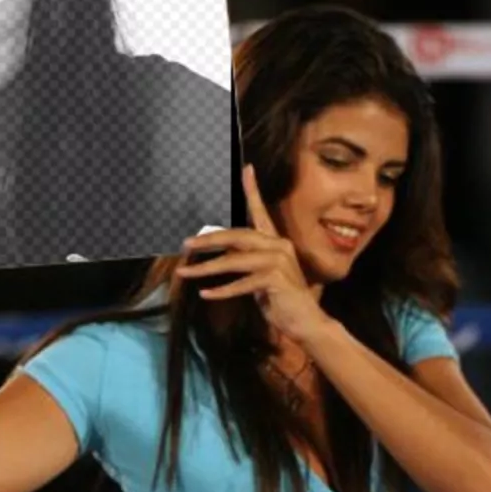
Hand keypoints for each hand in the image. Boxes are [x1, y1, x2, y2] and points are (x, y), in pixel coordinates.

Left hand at [176, 165, 329, 345]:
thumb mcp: (259, 277)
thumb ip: (245, 262)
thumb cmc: (280, 300)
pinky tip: (205, 294)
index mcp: (275, 241)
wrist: (305, 322)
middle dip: (208, 240)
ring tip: (185, 273)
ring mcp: (279, 262)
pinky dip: (222, 290)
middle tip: (185, 245)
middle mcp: (278, 246)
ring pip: (235, 260)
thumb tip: (219, 255)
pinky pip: (242, 283)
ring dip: (207, 268)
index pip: (261, 211)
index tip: (246, 169)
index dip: (253, 190)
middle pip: (237, 236)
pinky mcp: (276, 280)